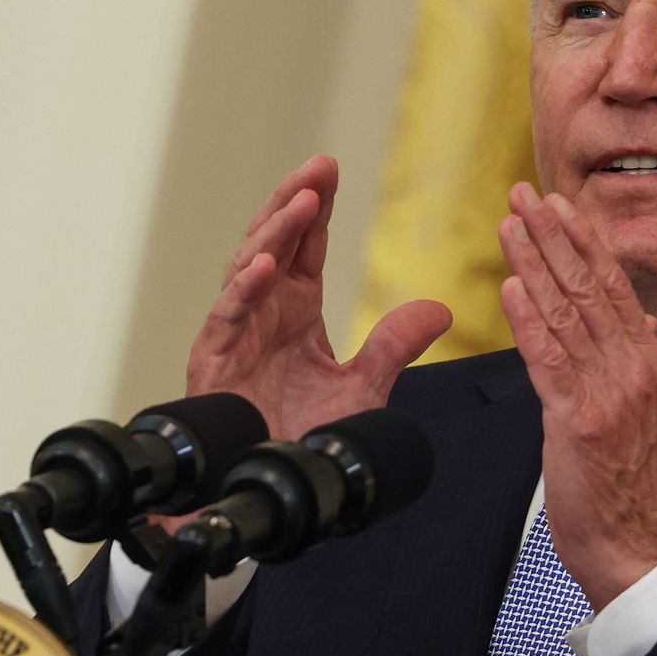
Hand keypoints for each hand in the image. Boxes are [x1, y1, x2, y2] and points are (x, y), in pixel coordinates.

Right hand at [186, 155, 451, 438]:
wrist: (276, 489)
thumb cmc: (305, 437)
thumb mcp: (363, 387)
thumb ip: (395, 346)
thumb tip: (442, 309)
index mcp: (295, 307)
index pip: (305, 243)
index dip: (316, 204)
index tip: (330, 166)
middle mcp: (263, 311)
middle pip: (274, 240)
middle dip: (294, 200)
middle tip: (317, 166)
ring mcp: (236, 332)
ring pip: (249, 267)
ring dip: (275, 233)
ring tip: (302, 202)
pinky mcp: (214, 360)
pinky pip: (228, 315)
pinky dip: (245, 289)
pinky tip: (266, 266)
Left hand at [498, 182, 656, 610]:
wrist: (630, 545)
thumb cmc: (623, 483)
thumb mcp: (640, 410)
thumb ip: (633, 360)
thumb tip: (641, 319)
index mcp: (650, 360)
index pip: (614, 285)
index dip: (583, 240)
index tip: (558, 203)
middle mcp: (634, 367)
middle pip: (590, 286)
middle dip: (554, 235)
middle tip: (524, 194)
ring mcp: (608, 392)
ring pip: (567, 312)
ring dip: (535, 262)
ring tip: (509, 223)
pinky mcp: (578, 421)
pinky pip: (549, 359)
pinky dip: (529, 318)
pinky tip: (511, 286)